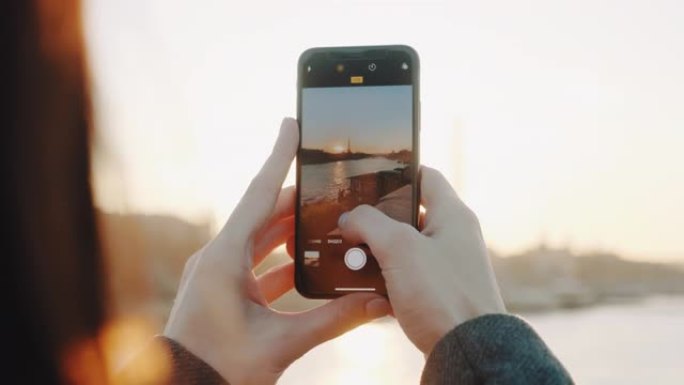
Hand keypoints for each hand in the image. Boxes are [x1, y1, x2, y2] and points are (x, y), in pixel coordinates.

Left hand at [163, 118, 389, 383]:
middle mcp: (218, 257)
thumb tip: (376, 304)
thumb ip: (332, 320)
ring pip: (261, 238)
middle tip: (330, 187)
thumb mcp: (281, 343)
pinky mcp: (222, 288)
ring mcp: (218, 273)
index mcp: (224, 257)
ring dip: (292, 231)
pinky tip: (309, 263)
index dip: (279, 158)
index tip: (292, 125)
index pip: (259, 195)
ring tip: (326, 221)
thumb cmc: (221, 368)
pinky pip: (256, 262)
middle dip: (298, 201)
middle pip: (265, 215)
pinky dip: (283, 259)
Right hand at [338, 167, 504, 354]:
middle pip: (407, 214)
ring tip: (353, 258)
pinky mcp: (438, 292)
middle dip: (376, 221)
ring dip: (377, 252)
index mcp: (452, 215)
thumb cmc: (444, 296)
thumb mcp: (399, 248)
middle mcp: (452, 236)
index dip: (396, 172)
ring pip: (402, 248)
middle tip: (351, 225)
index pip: (425, 175)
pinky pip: (406, 276)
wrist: (466, 350)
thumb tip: (349, 219)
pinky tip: (367, 287)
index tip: (368, 177)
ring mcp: (446, 265)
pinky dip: (386, 279)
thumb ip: (369, 224)